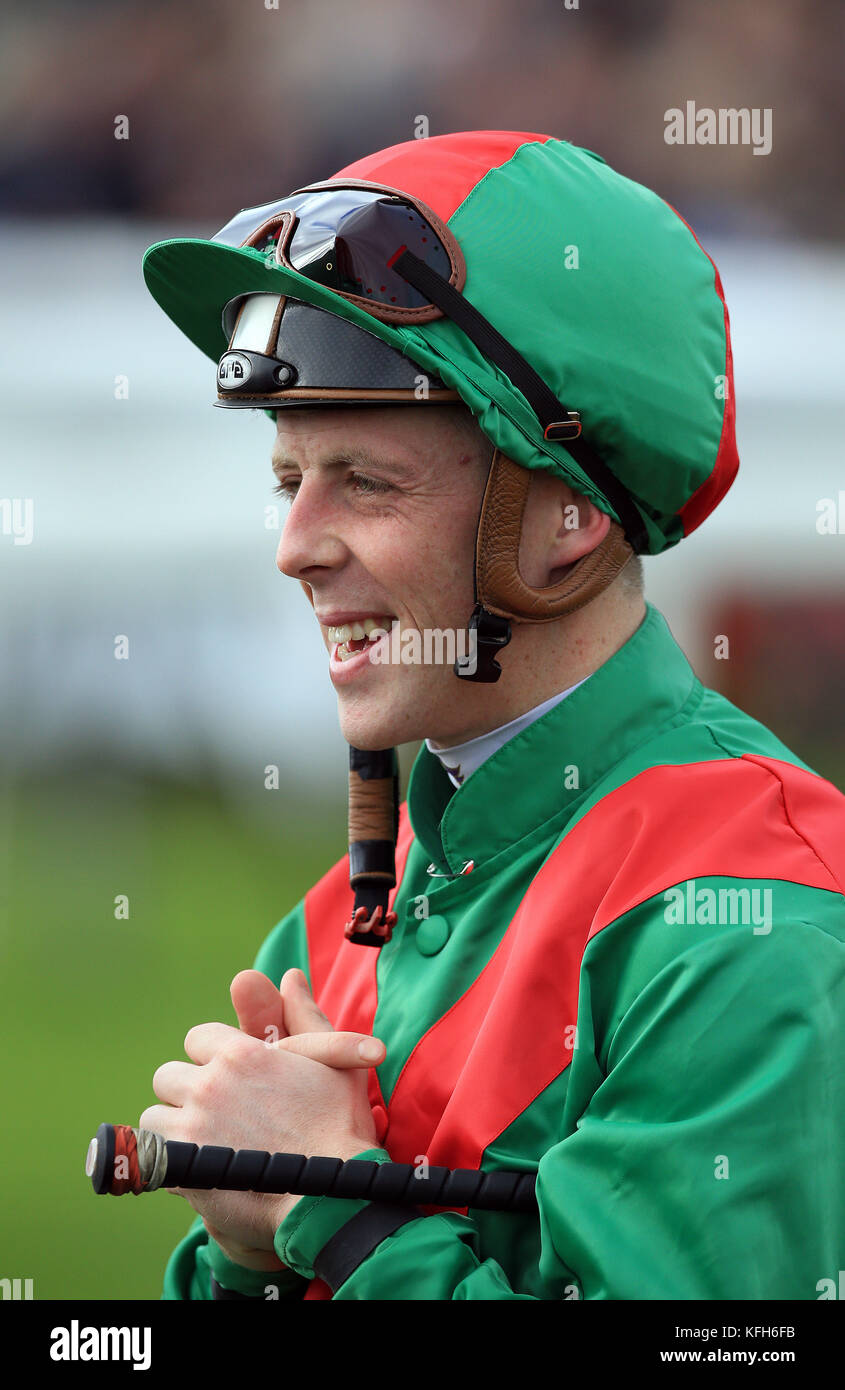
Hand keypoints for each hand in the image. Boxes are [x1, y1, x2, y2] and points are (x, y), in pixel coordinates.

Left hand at [140, 969, 385, 1270]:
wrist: (332, 1197)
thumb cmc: (340, 1127)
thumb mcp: (333, 1061)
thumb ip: (305, 1015)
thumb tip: (291, 976)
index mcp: (240, 1054)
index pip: (197, 1039)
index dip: (212, 1058)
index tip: (229, 1079)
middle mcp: (208, 1085)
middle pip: (168, 1076)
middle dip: (187, 1091)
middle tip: (216, 1114)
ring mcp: (191, 1128)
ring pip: (155, 1117)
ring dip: (173, 1128)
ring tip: (205, 1143)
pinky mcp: (181, 1170)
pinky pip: (154, 1157)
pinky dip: (170, 1162)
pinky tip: (200, 1169)